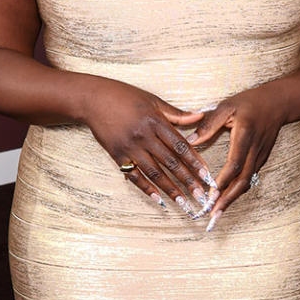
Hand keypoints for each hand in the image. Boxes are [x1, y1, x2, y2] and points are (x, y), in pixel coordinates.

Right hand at [83, 77, 216, 216]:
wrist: (93, 99)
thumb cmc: (124, 96)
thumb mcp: (153, 100)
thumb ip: (176, 114)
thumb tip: (200, 116)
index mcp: (156, 122)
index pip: (181, 145)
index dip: (195, 162)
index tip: (207, 175)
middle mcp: (144, 137)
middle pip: (171, 163)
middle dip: (188, 181)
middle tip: (201, 196)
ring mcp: (130, 148)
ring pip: (155, 173)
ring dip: (171, 190)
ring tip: (184, 202)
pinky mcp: (117, 156)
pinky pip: (134, 176)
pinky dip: (147, 189)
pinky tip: (159, 199)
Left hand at [188, 82, 287, 228]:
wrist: (278, 103)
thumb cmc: (249, 102)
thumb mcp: (226, 106)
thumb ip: (208, 124)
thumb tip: (188, 141)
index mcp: (245, 136)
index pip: (234, 164)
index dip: (223, 182)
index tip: (211, 196)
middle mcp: (254, 151)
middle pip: (242, 181)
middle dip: (227, 201)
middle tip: (213, 216)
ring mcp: (259, 157)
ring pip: (246, 184)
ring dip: (232, 200)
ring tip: (216, 215)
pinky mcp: (260, 160)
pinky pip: (248, 179)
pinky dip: (236, 192)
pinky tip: (225, 200)